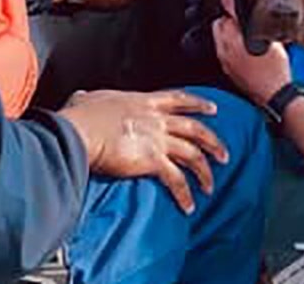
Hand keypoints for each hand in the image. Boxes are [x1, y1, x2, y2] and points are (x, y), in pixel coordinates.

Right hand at [58, 90, 228, 212]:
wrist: (79, 131)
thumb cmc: (80, 117)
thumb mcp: (87, 99)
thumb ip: (90, 98)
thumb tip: (83, 97)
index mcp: (143, 102)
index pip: (178, 100)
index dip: (198, 104)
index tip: (213, 109)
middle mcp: (155, 119)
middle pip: (194, 129)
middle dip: (212, 142)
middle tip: (224, 154)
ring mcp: (157, 139)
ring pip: (192, 154)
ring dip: (205, 171)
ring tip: (210, 186)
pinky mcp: (152, 160)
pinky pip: (176, 179)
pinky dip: (185, 194)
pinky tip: (188, 206)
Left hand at [212, 0, 292, 104]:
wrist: (274, 94)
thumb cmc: (276, 70)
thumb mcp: (274, 43)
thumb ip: (263, 27)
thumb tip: (257, 15)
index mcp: (236, 41)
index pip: (228, 15)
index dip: (230, 3)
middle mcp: (226, 50)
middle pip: (219, 25)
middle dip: (228, 19)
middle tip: (239, 18)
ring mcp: (224, 60)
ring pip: (218, 38)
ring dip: (227, 32)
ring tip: (241, 33)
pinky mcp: (226, 69)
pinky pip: (222, 50)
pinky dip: (228, 45)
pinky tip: (241, 48)